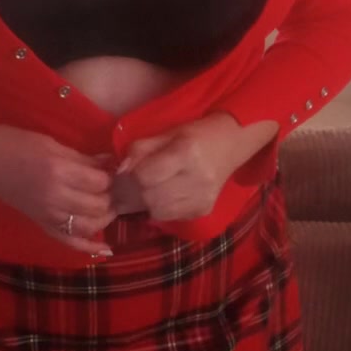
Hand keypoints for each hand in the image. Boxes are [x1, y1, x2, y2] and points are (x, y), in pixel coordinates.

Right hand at [0, 124, 117, 255]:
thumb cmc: (10, 142)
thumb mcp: (49, 142)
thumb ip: (81, 157)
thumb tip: (110, 162)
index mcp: (57, 171)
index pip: (99, 181)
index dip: (110, 175)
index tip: (111, 167)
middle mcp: (55, 198)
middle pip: (98, 205)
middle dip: (110, 195)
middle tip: (112, 184)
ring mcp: (47, 215)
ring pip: (89, 226)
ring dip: (106, 216)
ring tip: (110, 203)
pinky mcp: (41, 224)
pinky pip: (69, 242)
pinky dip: (89, 247)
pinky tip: (106, 250)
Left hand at [116, 114, 242, 222]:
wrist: (231, 143)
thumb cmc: (196, 134)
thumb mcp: (166, 134)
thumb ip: (140, 150)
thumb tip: (119, 172)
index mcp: (186, 152)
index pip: (145, 176)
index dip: (129, 177)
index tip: (123, 174)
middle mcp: (197, 178)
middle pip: (150, 197)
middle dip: (134, 193)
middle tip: (128, 187)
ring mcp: (202, 198)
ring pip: (158, 211)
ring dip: (145, 203)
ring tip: (144, 191)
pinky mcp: (203, 210)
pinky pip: (170, 216)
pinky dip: (160, 209)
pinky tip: (161, 197)